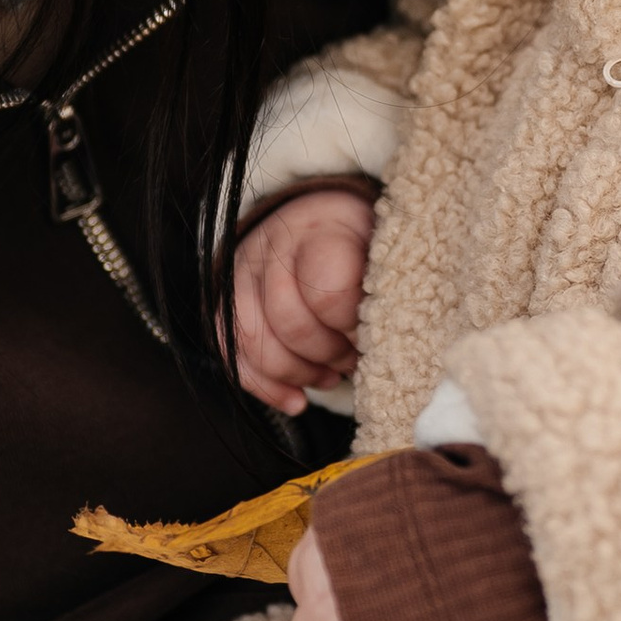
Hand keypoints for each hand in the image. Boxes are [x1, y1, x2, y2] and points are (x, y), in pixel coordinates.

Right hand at [226, 186, 375, 413]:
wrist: (313, 220)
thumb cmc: (356, 241)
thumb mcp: (382, 245)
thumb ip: (388, 283)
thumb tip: (396, 338)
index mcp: (320, 231)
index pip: (328, 292)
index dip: (353, 327)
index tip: (374, 337)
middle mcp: (272, 250)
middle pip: (290, 323)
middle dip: (329, 353)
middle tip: (355, 359)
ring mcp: (241, 277)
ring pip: (255, 342)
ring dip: (299, 372)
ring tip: (332, 377)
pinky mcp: (224, 305)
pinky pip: (230, 354)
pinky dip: (264, 386)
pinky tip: (296, 399)